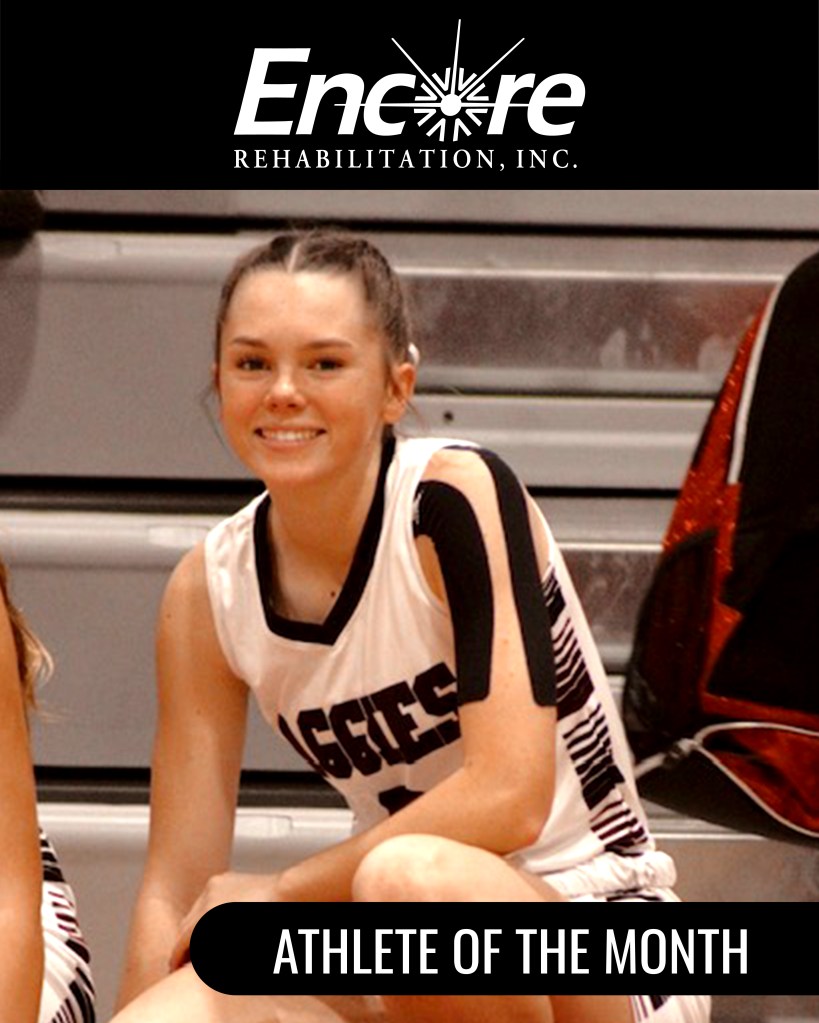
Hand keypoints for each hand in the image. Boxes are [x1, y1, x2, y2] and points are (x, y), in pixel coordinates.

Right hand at [169, 870, 283, 970]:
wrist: (287, 895)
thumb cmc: (267, 925)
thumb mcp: (236, 949)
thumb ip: (211, 955)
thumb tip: (197, 964)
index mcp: (205, 920)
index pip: (181, 944)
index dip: (178, 960)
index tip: (177, 969)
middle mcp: (204, 900)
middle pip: (185, 927)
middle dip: (187, 943)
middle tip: (189, 959)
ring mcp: (213, 886)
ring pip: (196, 912)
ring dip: (197, 927)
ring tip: (203, 941)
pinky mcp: (224, 878)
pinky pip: (208, 899)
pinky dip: (209, 912)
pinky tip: (217, 921)